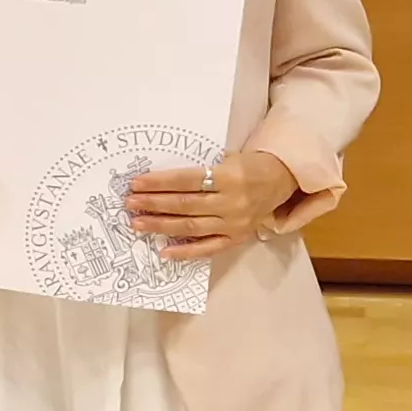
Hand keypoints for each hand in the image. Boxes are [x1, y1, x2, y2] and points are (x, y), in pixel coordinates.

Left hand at [123, 148, 304, 261]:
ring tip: (138, 223)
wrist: (280, 180)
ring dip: (161, 226)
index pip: (187, 180)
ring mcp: (234, 223)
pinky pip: (207, 248)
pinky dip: (185, 252)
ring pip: (191, 227)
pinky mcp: (236, 238)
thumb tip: (160, 180)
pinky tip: (164, 251)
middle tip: (130, 203)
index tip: (136, 183)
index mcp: (229, 177)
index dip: (160, 182)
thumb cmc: (248, 165)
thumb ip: (200, 171)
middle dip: (154, 204)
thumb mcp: (227, 158)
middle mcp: (232, 202)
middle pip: (185, 205)